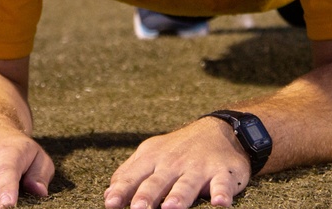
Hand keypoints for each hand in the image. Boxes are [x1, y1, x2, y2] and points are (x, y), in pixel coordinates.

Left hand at [104, 118, 248, 208]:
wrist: (218, 129)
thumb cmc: (177, 149)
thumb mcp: (150, 154)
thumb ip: (129, 174)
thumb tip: (108, 196)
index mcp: (152, 158)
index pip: (133, 176)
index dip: (121, 190)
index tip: (111, 203)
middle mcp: (173, 163)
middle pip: (158, 182)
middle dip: (147, 196)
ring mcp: (198, 167)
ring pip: (187, 184)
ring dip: (179, 197)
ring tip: (170, 208)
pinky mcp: (222, 172)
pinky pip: (222, 184)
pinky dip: (222, 193)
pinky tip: (220, 203)